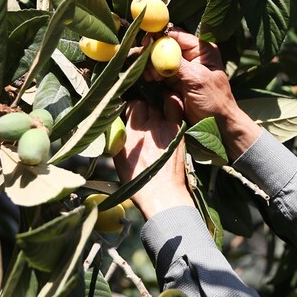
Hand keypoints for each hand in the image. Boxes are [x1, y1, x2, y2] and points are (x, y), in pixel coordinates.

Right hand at [113, 95, 194, 218]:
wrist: (163, 194)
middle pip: (145, 104)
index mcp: (130, 134)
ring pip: (160, 103)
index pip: (130, 106)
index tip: (130, 113)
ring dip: (158, 104)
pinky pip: (175, 109)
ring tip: (157, 110)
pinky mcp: (179, 131)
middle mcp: (147, 128)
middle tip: (144, 115)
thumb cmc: (138, 181)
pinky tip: (169, 109)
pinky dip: (172, 105)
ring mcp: (165, 127)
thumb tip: (117, 124)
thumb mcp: (119, 158)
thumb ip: (118, 136)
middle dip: (143, 106)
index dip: (130, 108)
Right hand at [143, 29, 261, 159]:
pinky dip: (153, 74)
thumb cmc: (214, 99)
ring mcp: (182, 68)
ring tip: (152, 76)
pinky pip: (159, 72)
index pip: (177, 35)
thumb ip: (177, 62)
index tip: (146, 43)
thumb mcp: (196, 78)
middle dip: (154, 53)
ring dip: (152, 65)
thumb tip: (158, 46)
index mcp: (202, 50)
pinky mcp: (175, 81)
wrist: (217, 123)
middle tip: (147, 64)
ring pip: (160, 59)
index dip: (160, 37)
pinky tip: (151, 80)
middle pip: (165, 46)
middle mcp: (192, 56)